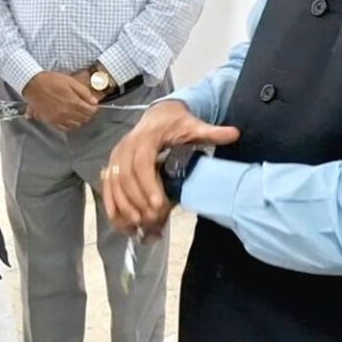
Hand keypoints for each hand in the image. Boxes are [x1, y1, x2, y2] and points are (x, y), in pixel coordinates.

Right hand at [22, 71, 99, 131]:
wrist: (33, 84)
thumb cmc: (51, 80)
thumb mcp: (70, 81)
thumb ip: (84, 92)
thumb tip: (94, 101)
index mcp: (73, 102)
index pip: (90, 111)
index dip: (94, 108)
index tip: (93, 105)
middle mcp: (67, 112)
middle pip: (84, 118)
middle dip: (88, 113)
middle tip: (86, 107)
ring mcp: (59, 118)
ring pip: (76, 124)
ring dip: (79, 119)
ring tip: (77, 112)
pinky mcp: (51, 120)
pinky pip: (65, 128)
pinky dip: (70, 124)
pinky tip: (69, 118)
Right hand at [102, 100, 239, 238]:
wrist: (158, 115)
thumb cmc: (176, 124)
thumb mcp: (194, 126)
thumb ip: (211, 132)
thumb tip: (234, 134)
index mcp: (146, 137)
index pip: (142, 163)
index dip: (149, 185)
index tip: (160, 205)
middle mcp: (125, 146)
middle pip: (126, 178)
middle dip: (138, 202)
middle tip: (153, 221)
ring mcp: (116, 157)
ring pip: (115, 185)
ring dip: (125, 207)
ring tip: (140, 226)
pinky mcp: (111, 166)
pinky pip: (108, 188)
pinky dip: (113, 207)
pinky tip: (123, 224)